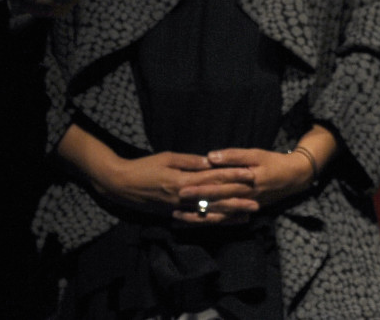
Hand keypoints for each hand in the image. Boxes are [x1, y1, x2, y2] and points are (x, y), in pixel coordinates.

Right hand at [90, 149, 252, 218]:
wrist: (121, 185)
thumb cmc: (144, 167)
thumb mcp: (168, 157)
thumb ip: (190, 161)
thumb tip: (211, 161)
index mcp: (183, 180)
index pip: (214, 178)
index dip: (233, 176)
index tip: (251, 175)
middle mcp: (184, 198)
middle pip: (215, 199)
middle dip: (237, 201)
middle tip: (257, 203)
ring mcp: (179, 209)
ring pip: (208, 214)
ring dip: (229, 215)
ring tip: (246, 216)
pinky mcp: (173, 215)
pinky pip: (196, 221)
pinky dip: (211, 222)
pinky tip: (223, 223)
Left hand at [182, 146, 316, 224]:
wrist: (293, 178)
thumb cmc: (272, 162)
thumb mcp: (255, 154)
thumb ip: (233, 156)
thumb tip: (211, 156)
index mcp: (243, 181)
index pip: (217, 184)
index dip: (200, 186)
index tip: (182, 187)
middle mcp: (242, 197)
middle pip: (214, 201)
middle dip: (194, 203)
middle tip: (174, 203)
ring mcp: (243, 207)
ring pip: (217, 214)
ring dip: (198, 216)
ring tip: (178, 217)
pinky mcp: (244, 211)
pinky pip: (225, 220)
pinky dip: (210, 222)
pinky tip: (196, 223)